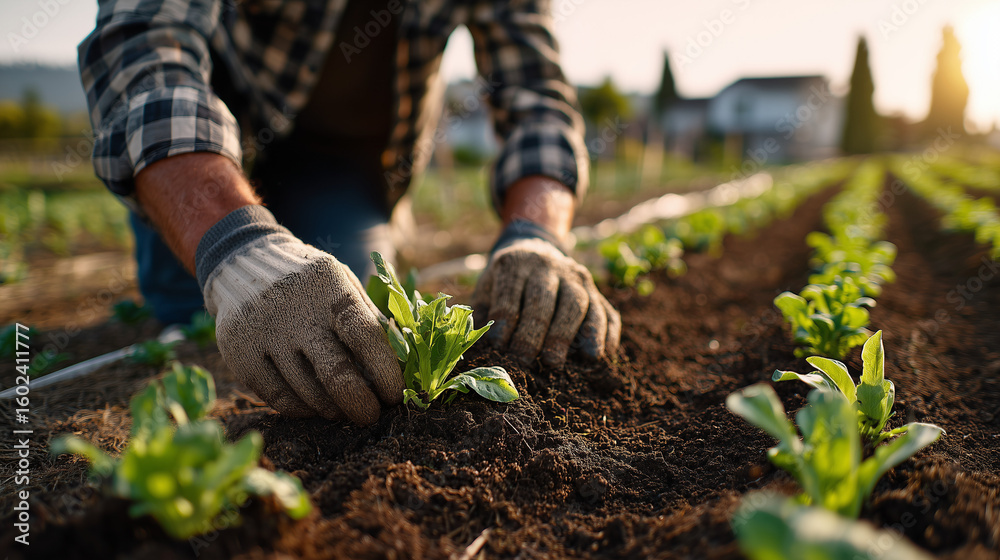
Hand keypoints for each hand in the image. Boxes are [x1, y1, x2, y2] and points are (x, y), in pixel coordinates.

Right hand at [200, 207, 402, 424]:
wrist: (243, 262)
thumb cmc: (309, 281)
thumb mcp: (343, 283)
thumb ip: (368, 319)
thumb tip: (400, 367)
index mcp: (328, 287)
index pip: (364, 335)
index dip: (384, 371)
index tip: (395, 395)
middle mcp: (293, 308)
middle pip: (335, 372)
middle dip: (360, 403)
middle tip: (371, 415)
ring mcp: (262, 332)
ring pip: (307, 392)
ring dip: (332, 408)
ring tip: (344, 409)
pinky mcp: (239, 353)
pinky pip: (277, 398)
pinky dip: (302, 409)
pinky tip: (315, 406)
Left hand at [472, 237, 620, 366]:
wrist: (535, 247)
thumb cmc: (505, 280)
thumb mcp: (487, 287)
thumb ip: (483, 313)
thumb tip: (480, 347)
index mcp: (515, 263)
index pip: (510, 294)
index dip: (505, 322)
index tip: (499, 347)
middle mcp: (548, 265)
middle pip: (544, 300)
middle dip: (534, 334)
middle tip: (526, 362)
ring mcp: (576, 276)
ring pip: (577, 303)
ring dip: (566, 335)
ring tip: (555, 363)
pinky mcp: (596, 290)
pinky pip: (606, 312)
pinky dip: (605, 335)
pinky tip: (597, 357)